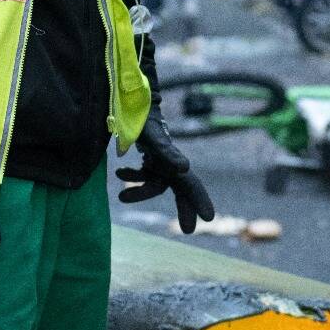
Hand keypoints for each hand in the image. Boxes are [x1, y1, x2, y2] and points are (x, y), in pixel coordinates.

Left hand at [118, 115, 214, 234]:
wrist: (131, 100)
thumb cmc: (142, 118)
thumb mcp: (153, 136)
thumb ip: (167, 152)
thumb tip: (185, 168)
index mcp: (173, 161)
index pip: (190, 185)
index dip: (199, 201)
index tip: (209, 218)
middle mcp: (170, 162)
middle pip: (180, 189)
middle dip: (184, 207)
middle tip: (188, 230)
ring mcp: (160, 160)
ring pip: (156, 183)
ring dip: (140, 192)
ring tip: (121, 197)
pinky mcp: (150, 156)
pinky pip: (145, 174)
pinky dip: (133, 177)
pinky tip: (119, 173)